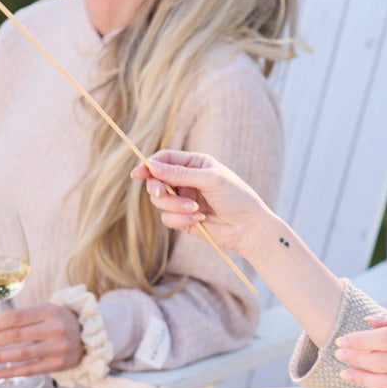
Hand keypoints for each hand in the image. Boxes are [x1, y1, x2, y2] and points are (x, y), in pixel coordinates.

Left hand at [0, 303, 81, 379]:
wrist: (87, 337)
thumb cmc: (58, 322)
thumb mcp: (46, 311)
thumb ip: (23, 317)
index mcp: (49, 310)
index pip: (18, 317)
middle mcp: (55, 328)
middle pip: (17, 336)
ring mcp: (58, 347)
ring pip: (22, 354)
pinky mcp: (59, 364)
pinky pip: (31, 369)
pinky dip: (12, 372)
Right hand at [133, 150, 275, 261]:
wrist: (248, 228)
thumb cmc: (236, 198)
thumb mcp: (211, 179)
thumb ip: (181, 174)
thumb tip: (152, 166)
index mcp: (194, 164)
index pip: (164, 159)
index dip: (149, 165)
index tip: (138, 173)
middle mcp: (186, 181)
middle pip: (156, 181)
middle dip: (158, 189)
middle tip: (161, 193)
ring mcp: (183, 200)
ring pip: (160, 202)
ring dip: (174, 206)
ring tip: (196, 209)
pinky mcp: (183, 219)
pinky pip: (168, 219)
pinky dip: (181, 219)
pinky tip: (200, 219)